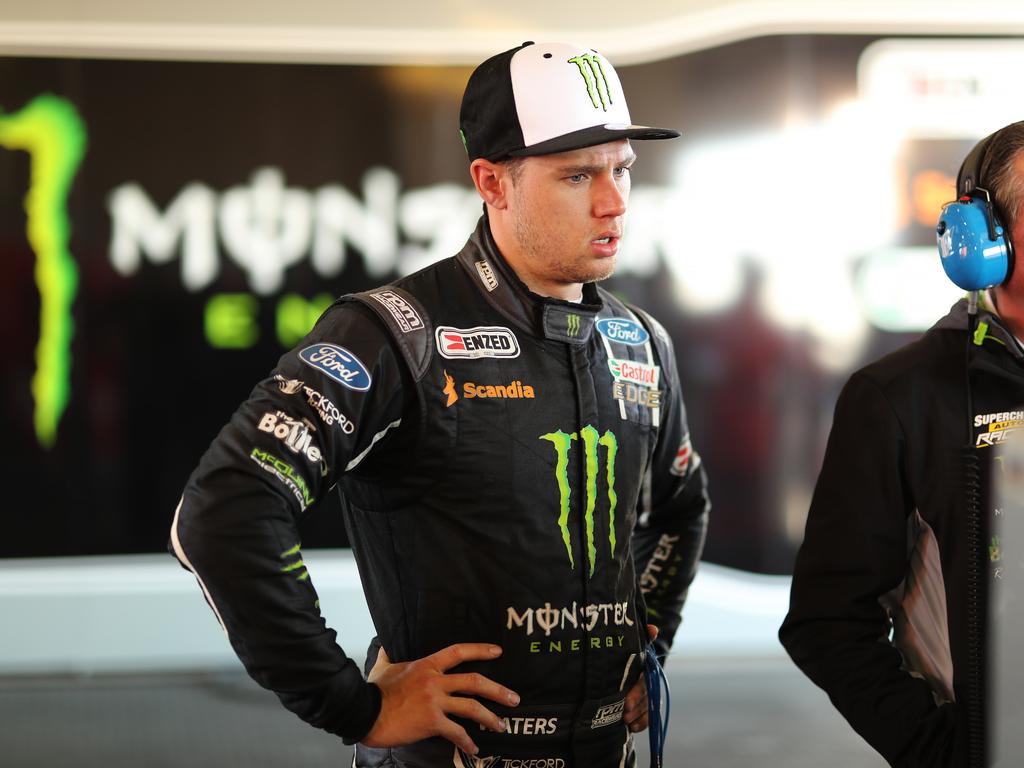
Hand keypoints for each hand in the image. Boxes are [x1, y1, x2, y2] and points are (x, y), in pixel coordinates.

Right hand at [362, 643, 519, 755]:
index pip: (459, 652)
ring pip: (471, 707)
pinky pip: (456, 732)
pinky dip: (467, 742)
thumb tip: (385, 643)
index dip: (480, 650)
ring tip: (502, 725)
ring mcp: (435, 701)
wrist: (365, 712)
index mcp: (427, 665)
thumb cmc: (374, 690)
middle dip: (498, 690)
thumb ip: (389, 654)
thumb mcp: (383, 666)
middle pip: (474, 681)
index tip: (498, 652)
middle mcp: (435, 681)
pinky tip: (475, 748)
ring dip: (490, 717)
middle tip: (514, 698)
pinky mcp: (431, 722)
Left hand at [624, 624, 658, 732]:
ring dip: (638, 716)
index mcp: (644, 668)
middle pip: (645, 696)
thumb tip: (653, 628)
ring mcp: (647, 693)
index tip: (627, 703)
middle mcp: (647, 681)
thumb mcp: (630, 647)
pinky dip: (642, 723)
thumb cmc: (625, 654)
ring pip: (647, 707)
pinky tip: (633, 728)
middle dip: (636, 706)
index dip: (637, 693)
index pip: (644, 682)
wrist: (620, 664)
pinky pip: (648, 715)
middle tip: (624, 713)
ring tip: (626, 722)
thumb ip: (642, 639)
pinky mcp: (644, 705)